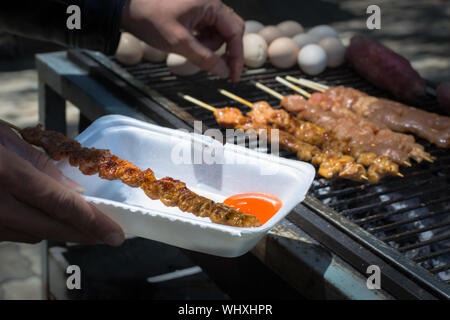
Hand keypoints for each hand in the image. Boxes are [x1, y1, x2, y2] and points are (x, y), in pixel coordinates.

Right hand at [0, 124, 124, 244]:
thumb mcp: (4, 138)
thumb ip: (40, 164)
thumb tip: (73, 190)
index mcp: (7, 174)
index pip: (61, 204)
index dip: (92, 221)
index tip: (115, 234)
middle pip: (53, 227)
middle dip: (85, 233)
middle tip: (108, 233)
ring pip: (35, 234)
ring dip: (59, 227)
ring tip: (79, 219)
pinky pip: (16, 233)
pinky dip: (34, 224)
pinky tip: (42, 213)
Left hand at [121, 0, 244, 81]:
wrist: (125, 7)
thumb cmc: (149, 18)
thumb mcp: (179, 43)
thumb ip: (205, 59)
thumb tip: (224, 72)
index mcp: (210, 4)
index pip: (235, 32)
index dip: (236, 57)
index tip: (233, 76)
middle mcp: (210, 2)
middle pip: (230, 31)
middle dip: (223, 50)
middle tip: (215, 67)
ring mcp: (202, 6)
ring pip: (218, 32)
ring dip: (209, 46)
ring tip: (189, 49)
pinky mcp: (193, 11)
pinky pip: (207, 29)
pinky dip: (201, 41)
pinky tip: (188, 43)